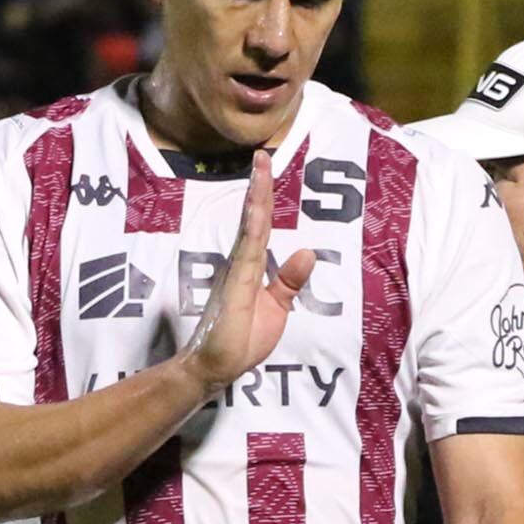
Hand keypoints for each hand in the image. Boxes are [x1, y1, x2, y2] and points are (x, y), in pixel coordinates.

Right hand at [179, 148, 318, 391]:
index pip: (262, 225)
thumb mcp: (277, 309)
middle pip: (255, 218)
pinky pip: (248, 250)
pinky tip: (256, 205)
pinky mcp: (236, 284)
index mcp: (251, 267)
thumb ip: (289, 281)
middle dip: (260, 186)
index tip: (267, 169)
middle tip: (262, 155)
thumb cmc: (241, 340)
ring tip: (260, 167)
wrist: (217, 367)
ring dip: (257, 197)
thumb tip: (307, 251)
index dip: (265, 198)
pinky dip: (253, 226)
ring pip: (252, 227)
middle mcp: (242, 262)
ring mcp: (237, 271)